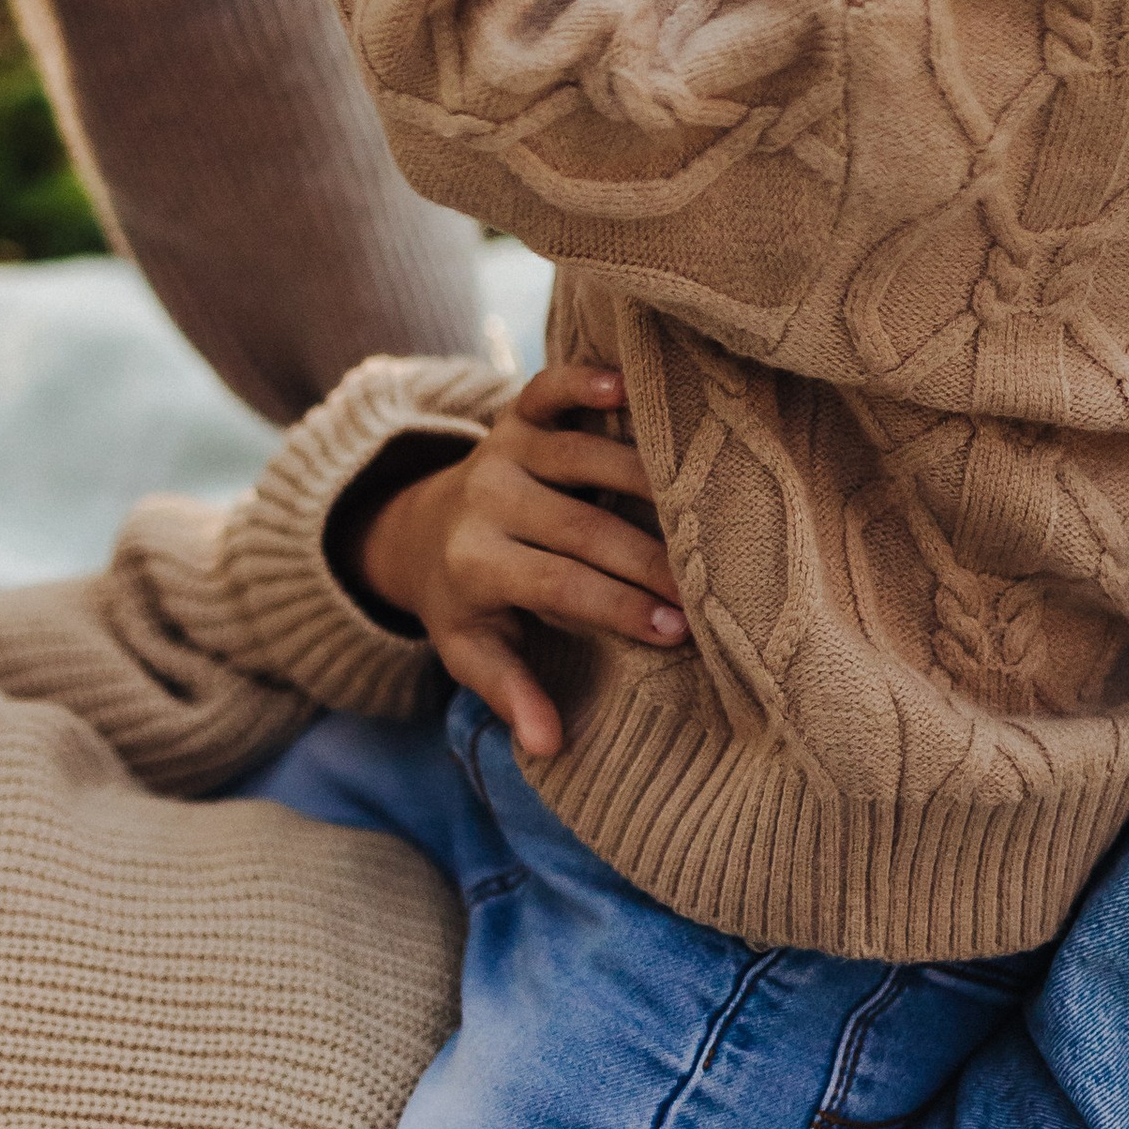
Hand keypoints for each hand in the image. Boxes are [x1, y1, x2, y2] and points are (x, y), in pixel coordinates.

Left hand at [356, 362, 686, 758]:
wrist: (420, 531)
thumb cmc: (466, 603)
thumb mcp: (473, 652)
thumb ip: (508, 693)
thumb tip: (547, 747)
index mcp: (475, 564)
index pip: (558, 585)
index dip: (617, 607)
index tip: (676, 630)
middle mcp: (485, 500)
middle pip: (580, 527)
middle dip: (647, 558)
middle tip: (709, 584)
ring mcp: (501, 450)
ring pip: (580, 456)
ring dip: (645, 478)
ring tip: (706, 504)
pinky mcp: (514, 415)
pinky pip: (549, 389)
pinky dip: (584, 380)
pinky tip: (629, 384)